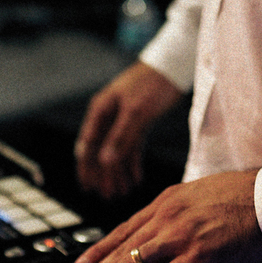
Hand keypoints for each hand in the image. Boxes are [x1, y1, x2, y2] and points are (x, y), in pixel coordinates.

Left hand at [68, 170, 261, 262]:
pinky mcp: (197, 257)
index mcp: (170, 200)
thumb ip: (184, 213)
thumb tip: (174, 229)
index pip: (125, 228)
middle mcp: (168, 215)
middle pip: (121, 247)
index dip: (100, 248)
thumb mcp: (207, 196)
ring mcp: (181, 236)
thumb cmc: (253, 198)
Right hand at [74, 62, 183, 199]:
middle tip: (107, 196)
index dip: (86, 168)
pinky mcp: (138, 122)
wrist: (174, 65)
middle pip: (101, 152)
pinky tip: (135, 179)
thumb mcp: (136, 112)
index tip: (88, 188)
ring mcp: (122, 120)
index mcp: (100, 111)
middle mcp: (108, 116)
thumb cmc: (152, 84)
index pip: (88, 145)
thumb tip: (105, 163)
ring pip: (116, 152)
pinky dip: (132, 163)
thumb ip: (120, 138)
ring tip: (121, 193)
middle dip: (103, 175)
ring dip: (118, 172)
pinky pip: (131, 147)